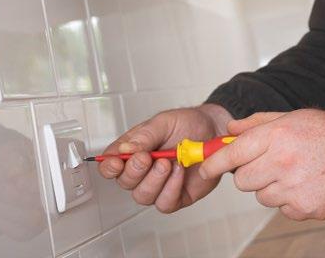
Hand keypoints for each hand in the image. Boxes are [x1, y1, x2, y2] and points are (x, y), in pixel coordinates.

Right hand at [98, 103, 230, 211]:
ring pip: (143, 196)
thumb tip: (124, 150)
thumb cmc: (187, 124)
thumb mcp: (164, 122)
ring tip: (168, 162)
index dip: (109, 167)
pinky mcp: (176, 196)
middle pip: (125, 182)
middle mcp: (143, 171)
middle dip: (134, 171)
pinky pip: (165, 203)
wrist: (215, 130)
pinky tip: (179, 171)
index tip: (117, 162)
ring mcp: (159, 185)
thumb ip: (144, 135)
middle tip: (148, 157)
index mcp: (134, 151)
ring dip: (154, 180)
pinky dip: (171, 188)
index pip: (111, 165)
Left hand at [199, 108, 324, 220]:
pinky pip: (281, 207)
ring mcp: (293, 189)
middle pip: (242, 180)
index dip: (214, 161)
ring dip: (270, 185)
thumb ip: (258, 122)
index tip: (204, 166)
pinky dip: (288, 198)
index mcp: (277, 136)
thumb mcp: (294, 117)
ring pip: (261, 195)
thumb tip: (230, 129)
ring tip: (295, 170)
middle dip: (248, 173)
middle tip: (266, 162)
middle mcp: (282, 163)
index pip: (232, 153)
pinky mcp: (303, 209)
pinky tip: (307, 183)